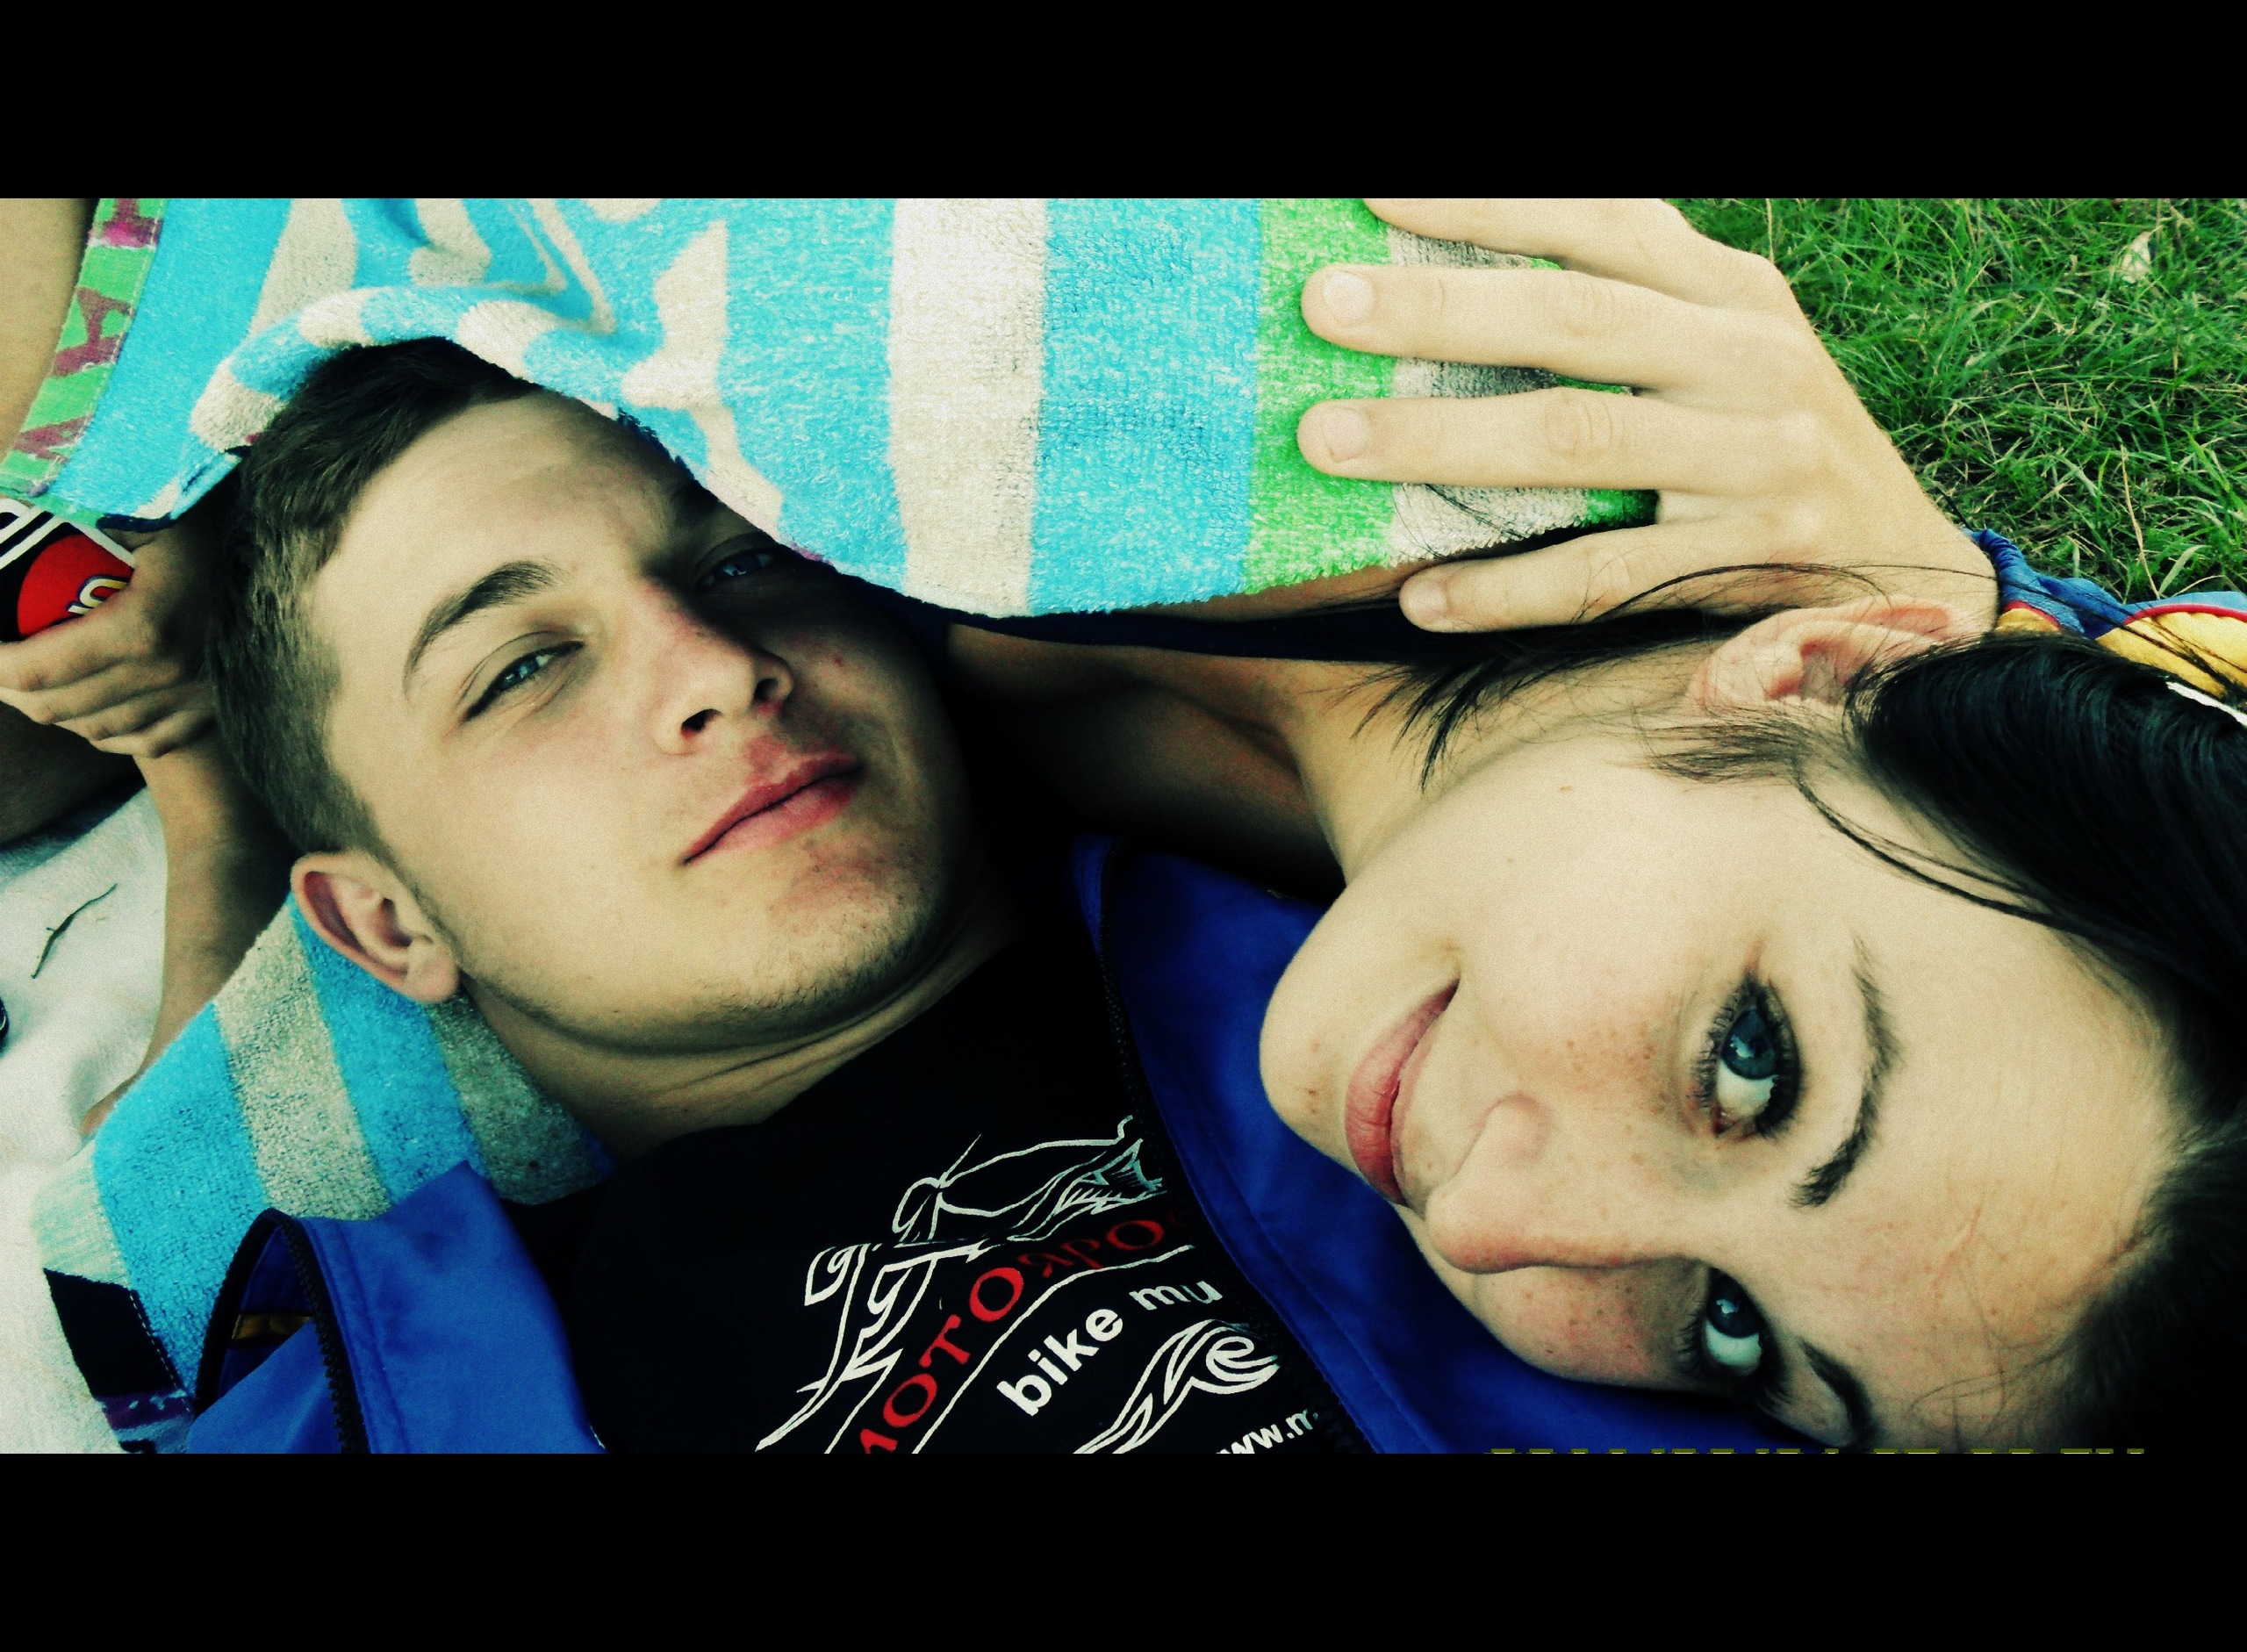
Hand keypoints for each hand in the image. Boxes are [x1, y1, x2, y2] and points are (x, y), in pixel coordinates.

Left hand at [0, 499, 219, 755]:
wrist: (295, 540)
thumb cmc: (210, 508)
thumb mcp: (141, 501)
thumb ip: (77, 504)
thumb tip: (8, 503)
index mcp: (145, 629)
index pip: (39, 671)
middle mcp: (173, 674)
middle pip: (59, 708)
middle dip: (8, 690)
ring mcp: (200, 695)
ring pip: (98, 730)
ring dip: (51, 711)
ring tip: (27, 683)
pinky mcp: (219, 705)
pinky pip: (149, 741)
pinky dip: (106, 733)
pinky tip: (85, 713)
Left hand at [1295, 199, 1995, 631]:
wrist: (1905, 567)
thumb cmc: (1768, 440)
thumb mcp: (1723, 343)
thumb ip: (1623, 299)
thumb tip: (1464, 270)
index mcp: (1730, 290)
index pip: (1597, 221)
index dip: (1485, 203)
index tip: (1371, 194)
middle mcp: (1749, 358)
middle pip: (1572, 320)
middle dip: (1437, 308)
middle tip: (1320, 305)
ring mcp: (1757, 460)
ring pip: (1578, 442)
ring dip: (1442, 439)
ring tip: (1327, 441)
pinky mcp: (1751, 561)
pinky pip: (1605, 577)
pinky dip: (1507, 589)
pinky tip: (1421, 597)